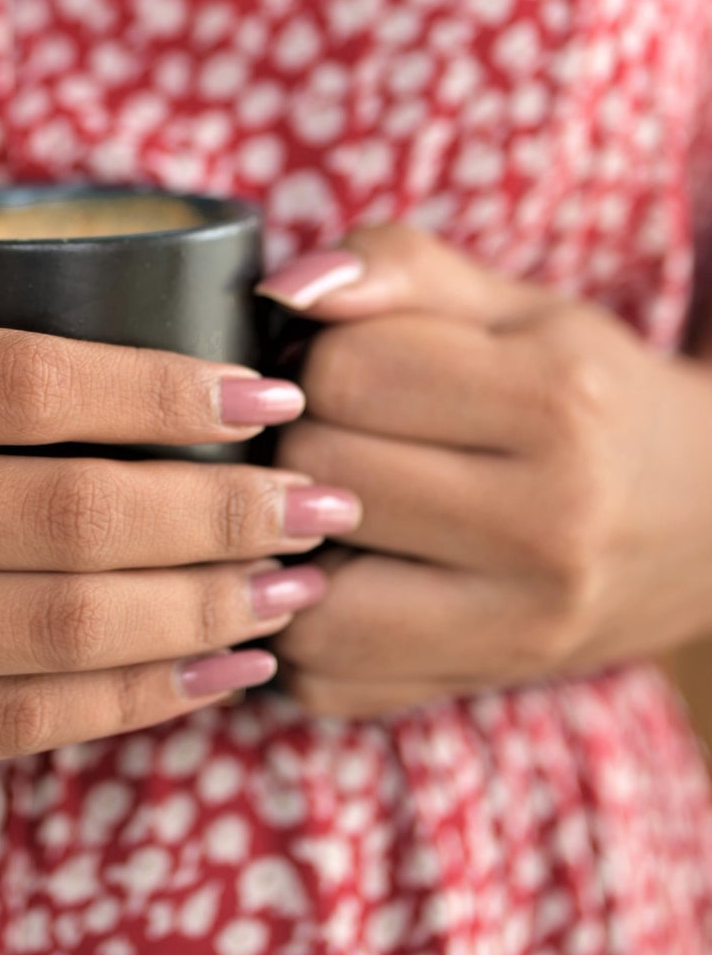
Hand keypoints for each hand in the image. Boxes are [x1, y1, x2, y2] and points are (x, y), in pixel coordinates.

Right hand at [0, 30, 362, 788]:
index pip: (20, 382)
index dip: (165, 389)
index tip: (265, 393)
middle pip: (62, 516)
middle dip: (223, 510)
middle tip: (319, 494)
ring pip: (60, 632)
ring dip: (208, 606)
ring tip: (298, 581)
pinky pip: (22, 724)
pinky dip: (146, 700)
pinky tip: (225, 667)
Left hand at [259, 225, 711, 717]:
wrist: (704, 524)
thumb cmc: (586, 398)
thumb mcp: (515, 310)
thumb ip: (399, 269)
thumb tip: (285, 291)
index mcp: (558, 403)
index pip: (346, 371)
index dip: (320, 359)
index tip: (347, 367)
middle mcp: (548, 524)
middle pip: (320, 470)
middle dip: (304, 442)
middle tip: (337, 436)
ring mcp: (518, 624)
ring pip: (307, 596)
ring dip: (289, 547)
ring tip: (324, 508)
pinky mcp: (476, 685)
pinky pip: (323, 678)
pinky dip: (302, 631)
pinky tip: (334, 581)